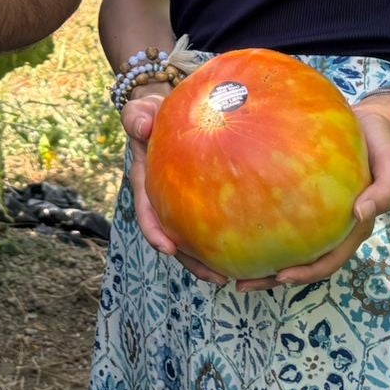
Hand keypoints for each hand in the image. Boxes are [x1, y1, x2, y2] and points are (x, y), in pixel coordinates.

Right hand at [120, 83, 230, 285]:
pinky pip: (218, 218)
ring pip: (198, 237)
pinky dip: (231, 234)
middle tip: (218, 278)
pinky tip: (254, 246)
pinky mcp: (205, 197)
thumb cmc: (151, 113)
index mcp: (146, 183)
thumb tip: (141, 128)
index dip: (155, 232)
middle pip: (177, 238)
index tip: (167, 249)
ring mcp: (185, 201)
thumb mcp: (139, 112)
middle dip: (194, 262)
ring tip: (239, 276)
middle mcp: (165, 199)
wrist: (167, 112)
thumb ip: (135, 117)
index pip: (148, 212)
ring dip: (214, 259)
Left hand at [228, 98, 389, 290]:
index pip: (330, 259)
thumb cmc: (382, 144)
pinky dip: (262, 226)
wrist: (373, 122)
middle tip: (241, 283)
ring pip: (289, 246)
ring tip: (230, 270)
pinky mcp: (303, 197)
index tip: (280, 277)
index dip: (307, 273)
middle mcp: (334, 227)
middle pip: (303, 261)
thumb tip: (361, 214)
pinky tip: (235, 224)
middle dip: (273, 277)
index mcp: (355, 227)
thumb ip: (386, 190)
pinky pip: (282, 216)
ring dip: (263, 262)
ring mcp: (319, 215)